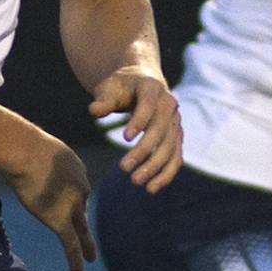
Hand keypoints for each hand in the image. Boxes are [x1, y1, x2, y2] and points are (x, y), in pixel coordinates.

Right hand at [11, 131, 94, 270]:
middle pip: (81, 208)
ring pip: (82, 229)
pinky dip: (76, 261)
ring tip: (92, 258)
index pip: (74, 187)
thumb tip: (12, 152)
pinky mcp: (61, 220)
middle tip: (87, 233)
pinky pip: (72, 245)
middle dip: (81, 220)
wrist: (24, 151)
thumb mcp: (32, 145)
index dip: (68, 195)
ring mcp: (73, 204)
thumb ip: (30, 155)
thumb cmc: (20, 143)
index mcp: (75, 168)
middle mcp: (80, 186)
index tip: (61, 200)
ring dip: (88, 245)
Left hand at [90, 66, 182, 192]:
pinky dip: (166, 174)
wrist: (141, 82)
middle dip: (144, 150)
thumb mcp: (109, 88)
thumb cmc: (122, 86)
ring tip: (136, 182)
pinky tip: (151, 188)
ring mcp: (175, 122)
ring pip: (171, 147)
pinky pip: (176, 157)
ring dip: (156, 167)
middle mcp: (169, 104)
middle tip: (123, 168)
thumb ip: (104, 100)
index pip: (148, 105)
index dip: (139, 121)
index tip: (124, 138)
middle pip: (161, 130)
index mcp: (152, 88)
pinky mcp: (176, 137)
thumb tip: (94, 111)